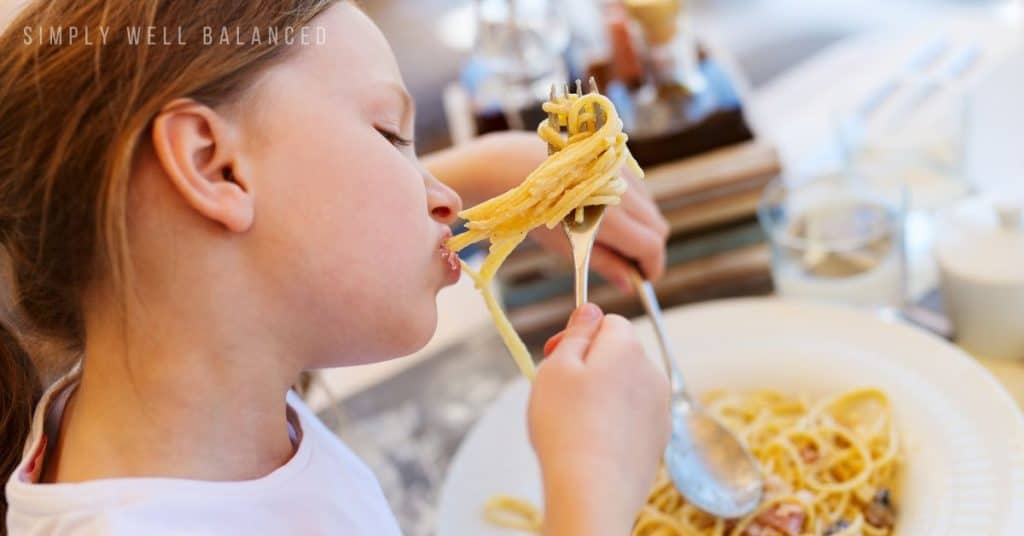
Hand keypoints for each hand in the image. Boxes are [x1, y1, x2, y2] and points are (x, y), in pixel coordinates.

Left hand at [528, 167, 669, 291]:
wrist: (510, 166)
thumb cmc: (535, 213)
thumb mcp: (568, 246)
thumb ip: (605, 264)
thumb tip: (629, 284)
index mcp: (610, 218)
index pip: (651, 245)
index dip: (652, 267)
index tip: (644, 281)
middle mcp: (623, 192)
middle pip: (657, 227)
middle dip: (649, 250)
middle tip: (629, 265)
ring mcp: (622, 173)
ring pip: (650, 209)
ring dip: (641, 228)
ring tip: (615, 241)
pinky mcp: (616, 161)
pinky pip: (638, 191)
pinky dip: (633, 210)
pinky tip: (607, 217)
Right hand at [528, 304, 670, 535]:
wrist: (593, 491)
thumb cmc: (567, 425)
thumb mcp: (557, 367)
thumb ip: (577, 333)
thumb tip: (591, 310)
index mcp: (627, 348)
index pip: (608, 322)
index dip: (578, 334)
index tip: (553, 354)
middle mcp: (653, 374)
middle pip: (618, 355)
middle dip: (589, 364)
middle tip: (557, 388)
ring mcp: (660, 409)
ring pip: (626, 387)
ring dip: (602, 393)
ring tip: (573, 420)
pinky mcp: (659, 440)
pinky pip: (633, 417)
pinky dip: (614, 421)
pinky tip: (591, 441)